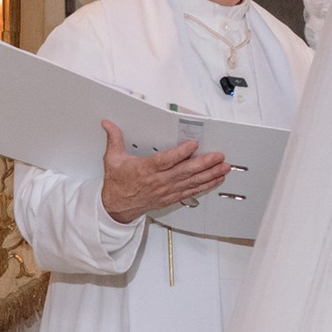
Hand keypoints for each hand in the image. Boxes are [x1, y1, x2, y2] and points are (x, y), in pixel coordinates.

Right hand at [99, 121, 231, 223]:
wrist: (117, 207)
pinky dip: (205, 186)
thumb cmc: (117, 184)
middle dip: (205, 164)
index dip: (181, 153)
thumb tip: (108, 124)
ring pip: (192, 182)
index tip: (193, 144)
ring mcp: (167, 190)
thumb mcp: (113, 159)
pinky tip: (216, 180)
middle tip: (219, 156)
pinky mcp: (171, 197)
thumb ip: (114, 139)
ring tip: (224, 168)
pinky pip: (192, 192)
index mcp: (146, 170)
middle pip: (185, 172)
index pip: (166, 160)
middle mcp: (159, 181)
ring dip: (210, 175)